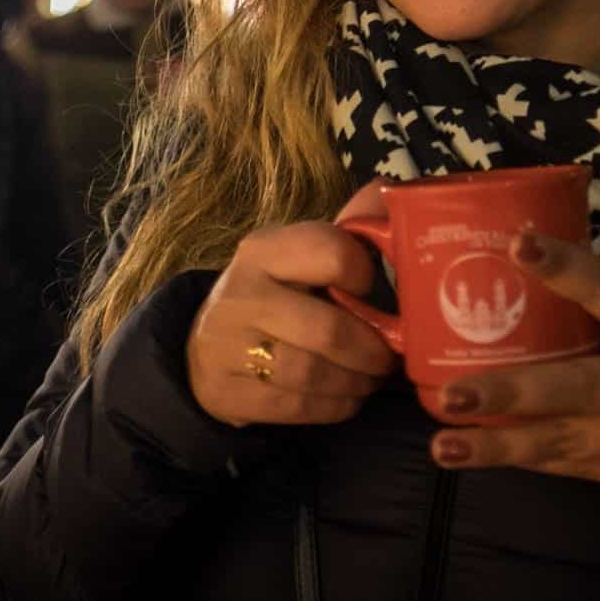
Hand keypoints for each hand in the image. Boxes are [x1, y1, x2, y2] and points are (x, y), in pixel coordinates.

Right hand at [185, 185, 397, 427]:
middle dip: (372, 350)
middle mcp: (242, 294)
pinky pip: (299, 408)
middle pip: (328, 330)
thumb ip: (348, 228)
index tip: (372, 291)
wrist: (206, 347)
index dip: (365, 276)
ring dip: (357, 382)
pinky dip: (336, 406)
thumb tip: (392, 192)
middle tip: (390, 356)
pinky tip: (346, 396)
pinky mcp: (229, 393)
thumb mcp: (298, 255)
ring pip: (315, 374)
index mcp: (264, 250)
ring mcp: (229, 347)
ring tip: (371, 377)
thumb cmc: (273, 294)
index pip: (331, 252)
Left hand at [429, 231, 599, 531]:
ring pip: (570, 443)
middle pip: (581, 388)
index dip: (567, 268)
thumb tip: (556, 284)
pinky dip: (537, 461)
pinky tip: (485, 457)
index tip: (517, 243)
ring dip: (503, 446)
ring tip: (444, 442)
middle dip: (513, 394)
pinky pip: (585, 468)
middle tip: (451, 391)